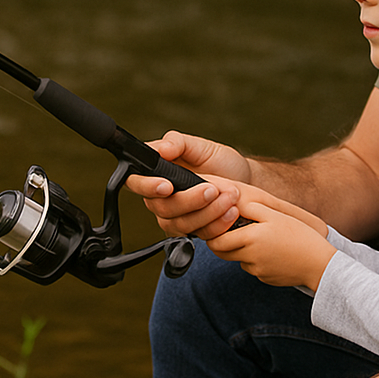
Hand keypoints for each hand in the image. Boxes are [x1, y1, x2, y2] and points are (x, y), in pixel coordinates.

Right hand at [127, 131, 253, 239]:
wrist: (243, 179)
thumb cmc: (218, 161)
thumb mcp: (199, 146)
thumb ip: (177, 143)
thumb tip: (161, 149)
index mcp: (155, 174)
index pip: (135, 183)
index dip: (147, 187)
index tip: (167, 186)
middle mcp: (160, 199)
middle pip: (161, 208)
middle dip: (189, 200)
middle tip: (212, 189)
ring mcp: (175, 218)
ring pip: (181, 224)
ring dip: (207, 212)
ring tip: (229, 197)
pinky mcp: (193, 231)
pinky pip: (199, 234)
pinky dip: (217, 225)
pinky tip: (231, 212)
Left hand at [206, 197, 333, 289]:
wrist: (319, 264)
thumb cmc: (300, 236)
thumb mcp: (276, 216)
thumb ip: (252, 209)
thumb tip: (233, 204)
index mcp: (251, 238)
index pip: (217, 241)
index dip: (213, 235)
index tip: (216, 227)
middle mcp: (250, 257)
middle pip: (223, 253)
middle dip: (222, 243)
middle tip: (231, 231)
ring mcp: (257, 271)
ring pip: (239, 260)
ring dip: (242, 251)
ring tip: (262, 240)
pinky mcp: (265, 279)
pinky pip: (253, 268)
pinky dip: (257, 260)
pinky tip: (273, 252)